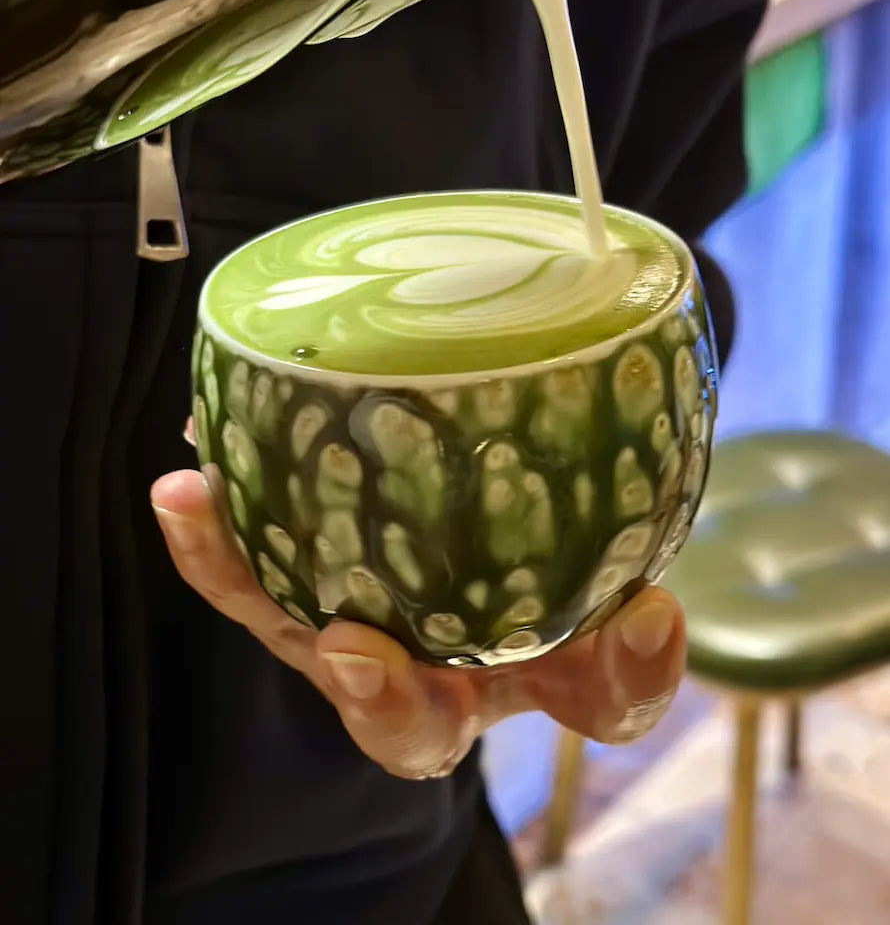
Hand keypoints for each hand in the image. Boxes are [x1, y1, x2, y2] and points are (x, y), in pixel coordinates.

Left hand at [152, 468, 685, 780]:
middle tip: (360, 654)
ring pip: (296, 628)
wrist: (482, 524)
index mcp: (528, 677)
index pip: (595, 702)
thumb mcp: (600, 577)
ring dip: (241, 577)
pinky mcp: (303, 582)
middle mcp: (433, 676)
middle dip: (385, 700)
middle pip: (407, 721)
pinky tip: (188, 483)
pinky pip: (250, 571)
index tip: (639, 618)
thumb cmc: (542, 561)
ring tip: (197, 506)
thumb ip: (630, 607)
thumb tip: (657, 611)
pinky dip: (214, 535)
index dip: (616, 676)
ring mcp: (358, 630)